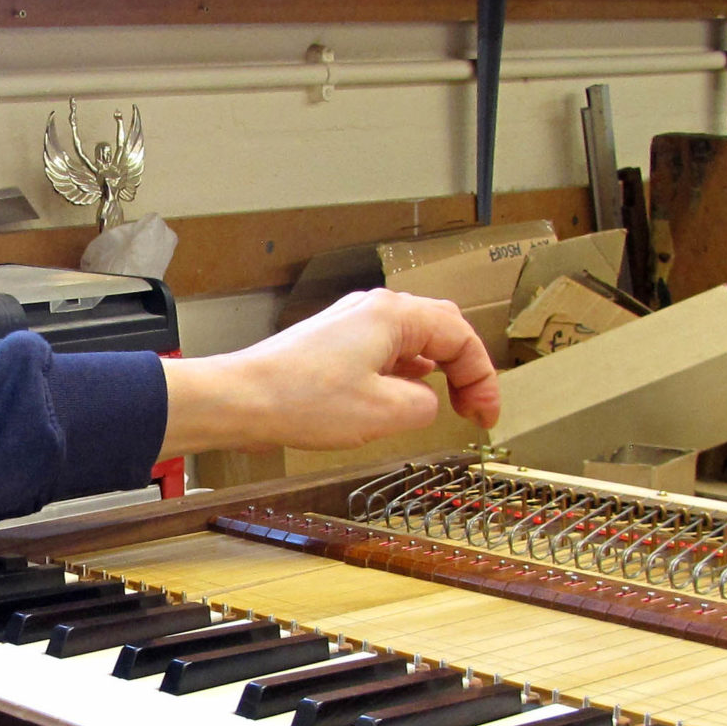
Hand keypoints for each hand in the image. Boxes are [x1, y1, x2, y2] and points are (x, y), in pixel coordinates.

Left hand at [158, 288, 499, 455]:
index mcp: (394, 314)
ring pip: (410, 339)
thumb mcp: (385, 412)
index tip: (486, 416)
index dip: (483, 379)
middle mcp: (373, 309)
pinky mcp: (330, 342)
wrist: (240, 399)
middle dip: (463, 369)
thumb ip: (425, 405)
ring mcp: (349, 323)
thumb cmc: (303, 400)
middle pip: (440, 328)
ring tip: (444, 406)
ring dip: (434, 371)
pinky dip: (402, 373)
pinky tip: (399, 397)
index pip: (461, 336)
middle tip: (473, 409)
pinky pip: (382, 350)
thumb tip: (426, 402)